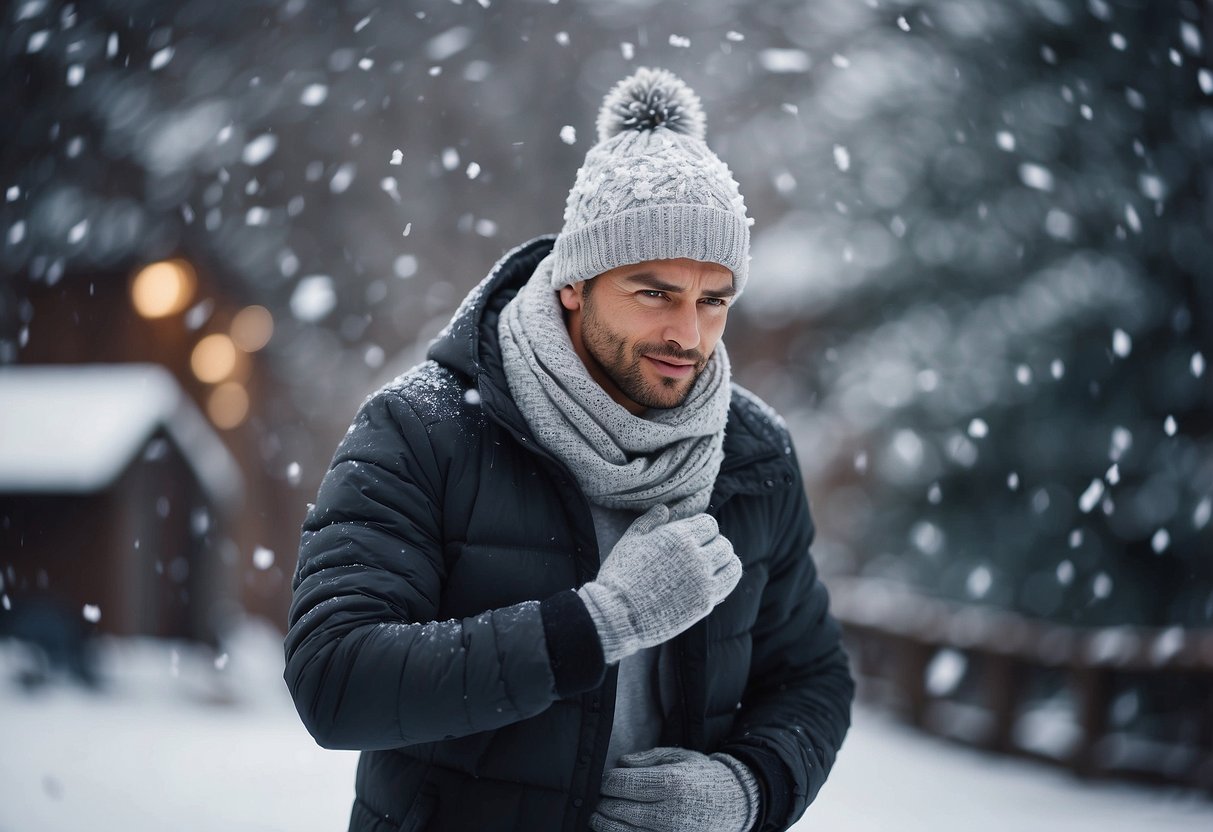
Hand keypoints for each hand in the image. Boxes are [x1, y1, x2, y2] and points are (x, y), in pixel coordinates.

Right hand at [577, 505, 741, 663]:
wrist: (618, 614)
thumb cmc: (620, 576)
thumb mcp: (630, 541)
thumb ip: (649, 522)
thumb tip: (664, 509)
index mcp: (678, 537)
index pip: (709, 524)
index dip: (702, 528)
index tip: (694, 536)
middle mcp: (695, 556)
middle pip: (723, 543)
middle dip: (714, 544)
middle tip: (701, 553)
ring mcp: (703, 581)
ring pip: (731, 562)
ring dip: (724, 561)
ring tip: (712, 565)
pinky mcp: (705, 603)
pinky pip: (729, 583)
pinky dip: (726, 578)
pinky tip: (714, 579)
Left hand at [590, 747, 757, 831]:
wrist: (734, 804)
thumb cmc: (703, 777)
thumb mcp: (680, 757)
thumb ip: (648, 759)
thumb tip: (620, 764)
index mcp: (672, 783)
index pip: (622, 784)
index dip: (606, 782)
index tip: (603, 781)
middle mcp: (671, 813)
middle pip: (619, 810)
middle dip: (603, 804)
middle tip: (599, 800)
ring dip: (605, 825)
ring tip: (600, 818)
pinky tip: (618, 830)